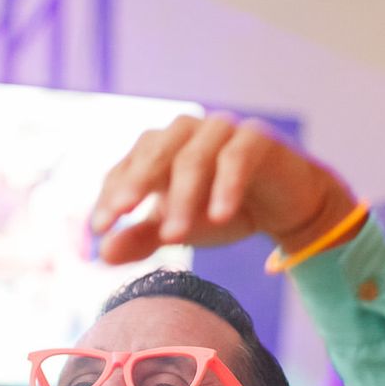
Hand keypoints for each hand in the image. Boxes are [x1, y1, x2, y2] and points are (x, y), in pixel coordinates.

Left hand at [89, 115, 358, 265]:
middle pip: (155, 151)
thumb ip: (142, 238)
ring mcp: (223, 131)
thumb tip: (102, 254)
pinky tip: (219, 217)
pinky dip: (226, 187)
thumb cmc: (222, 208)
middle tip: (123, 216)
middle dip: (136, 183)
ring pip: (194, 157)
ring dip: (182, 197)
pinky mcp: (257, 139)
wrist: (285, 204)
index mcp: (160, 149)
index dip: (111, 195)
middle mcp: (188, 132)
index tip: (99, 229)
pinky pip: (237, 158)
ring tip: (174, 236)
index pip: (127, 167)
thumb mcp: (179, 226)